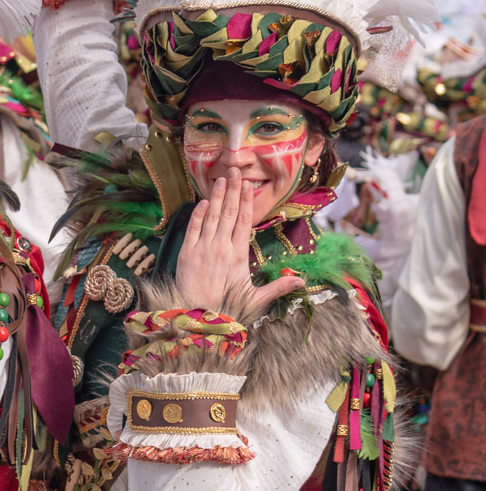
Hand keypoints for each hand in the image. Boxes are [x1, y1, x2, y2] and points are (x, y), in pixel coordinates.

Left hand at [175, 168, 302, 318]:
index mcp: (239, 256)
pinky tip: (204, 201)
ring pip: (212, 217)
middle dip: (232, 191)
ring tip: (221, 180)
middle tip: (234, 172)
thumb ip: (278, 287)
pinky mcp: (186, 253)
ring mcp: (203, 249)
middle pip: (229, 214)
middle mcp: (221, 248)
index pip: (244, 222)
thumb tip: (303, 282)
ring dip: (217, 197)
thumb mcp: (256, 299)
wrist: (198, 319)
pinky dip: (198, 214)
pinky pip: (193, 228)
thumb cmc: (228, 309)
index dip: (246, 202)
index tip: (247, 186)